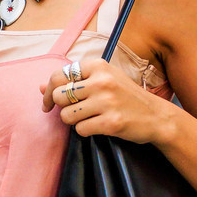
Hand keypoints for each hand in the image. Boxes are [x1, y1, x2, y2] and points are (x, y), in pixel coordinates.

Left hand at [43, 57, 174, 146]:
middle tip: (73, 112)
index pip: (59, 76)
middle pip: (59, 96)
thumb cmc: (126, 97)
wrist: (156, 116)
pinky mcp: (111, 122)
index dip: (49, 92)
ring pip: (67, 116)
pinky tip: (98, 126)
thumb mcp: (103, 80)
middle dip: (61, 107)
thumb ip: (73, 81)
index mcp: (98, 66)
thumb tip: (41, 88)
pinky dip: (85, 131)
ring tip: (89, 118)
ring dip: (73, 121)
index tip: (49, 103)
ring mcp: (107, 102)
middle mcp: (102, 81)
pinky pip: (80, 130)